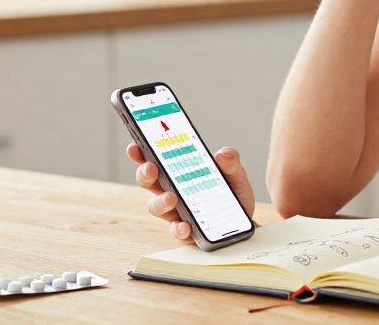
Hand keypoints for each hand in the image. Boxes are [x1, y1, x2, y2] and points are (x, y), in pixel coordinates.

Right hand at [126, 142, 255, 244]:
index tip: (134, 146)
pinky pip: (176, 230)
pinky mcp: (186, 232)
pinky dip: (178, 228)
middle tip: (151, 168)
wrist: (244, 223)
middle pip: (148, 181)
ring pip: (156, 207)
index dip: (140, 152)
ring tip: (171, 198)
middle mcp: (171, 191)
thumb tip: (222, 154)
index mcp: (178, 172)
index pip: (154, 159)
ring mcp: (176, 212)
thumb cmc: (232, 194)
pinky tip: (185, 226)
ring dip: (160, 201)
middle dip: (145, 174)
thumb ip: (231, 162)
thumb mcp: (235, 173)